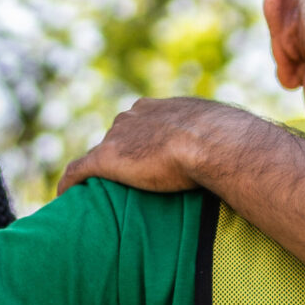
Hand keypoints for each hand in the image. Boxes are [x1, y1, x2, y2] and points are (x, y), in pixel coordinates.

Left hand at [58, 98, 254, 196]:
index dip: (138, 142)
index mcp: (156, 108)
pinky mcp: (107, 159)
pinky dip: (70, 182)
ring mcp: (118, 136)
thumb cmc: (225, 139)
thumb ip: (215, 137)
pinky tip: (63, 196)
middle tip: (125, 182)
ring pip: (99, 153)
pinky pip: (78, 170)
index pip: (137, 123)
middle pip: (116, 136)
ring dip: (98, 171)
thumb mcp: (219, 131)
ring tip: (97, 193)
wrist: (214, 142)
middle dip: (118, 155)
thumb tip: (240, 150)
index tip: (142, 160)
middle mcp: (132, 115)